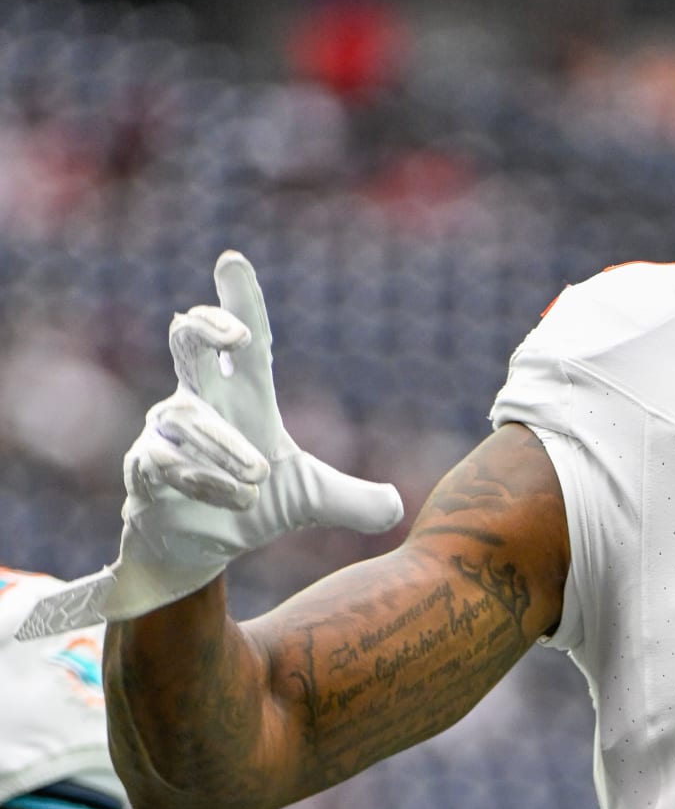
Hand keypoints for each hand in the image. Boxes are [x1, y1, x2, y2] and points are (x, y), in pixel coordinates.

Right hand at [103, 250, 403, 619]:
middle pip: (188, 345)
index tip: (232, 260)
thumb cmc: (251, 503)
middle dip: (205, 328)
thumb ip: (352, 500)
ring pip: (187, 417)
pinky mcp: (145, 468)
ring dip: (224, 446)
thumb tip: (396, 508)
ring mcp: (165, 433)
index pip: (244, 344)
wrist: (199, 547)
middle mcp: (199, 402)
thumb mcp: (311, 501)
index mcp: (242, 397)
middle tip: (238, 334)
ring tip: (258, 478)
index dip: (240, 302)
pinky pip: (165, 462)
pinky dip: (205, 480)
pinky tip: (237, 500)